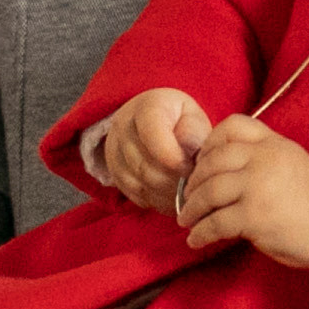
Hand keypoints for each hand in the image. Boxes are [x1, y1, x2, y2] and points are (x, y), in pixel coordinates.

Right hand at [100, 89, 210, 211]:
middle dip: (173, 182)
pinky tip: (172, 196)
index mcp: (146, 107)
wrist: (153, 122)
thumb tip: (191, 160)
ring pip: (140, 185)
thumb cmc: (179, 120)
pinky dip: (157, 201)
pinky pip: (136, 196)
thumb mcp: (193, 118)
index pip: (153, 135)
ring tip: (186, 193)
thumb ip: (195, 135)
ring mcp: (114, 151)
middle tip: (193, 186)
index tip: (192, 168)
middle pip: (145, 166)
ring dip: (167, 195)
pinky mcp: (114, 174)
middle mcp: (123, 127)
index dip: (174, 158)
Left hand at [178, 113, 308, 266]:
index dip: (210, 142)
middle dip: (194, 180)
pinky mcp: (254, 216)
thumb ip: (262, 156)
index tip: (201, 161)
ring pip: (209, 191)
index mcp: (274, 144)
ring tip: (186, 219)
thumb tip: (219, 165)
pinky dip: (200, 232)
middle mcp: (264, 159)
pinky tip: (195, 239)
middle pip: (213, 160)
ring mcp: (257, 186)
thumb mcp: (292, 163)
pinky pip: (215, 222)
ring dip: (192, 207)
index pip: (233, 126)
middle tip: (187, 196)